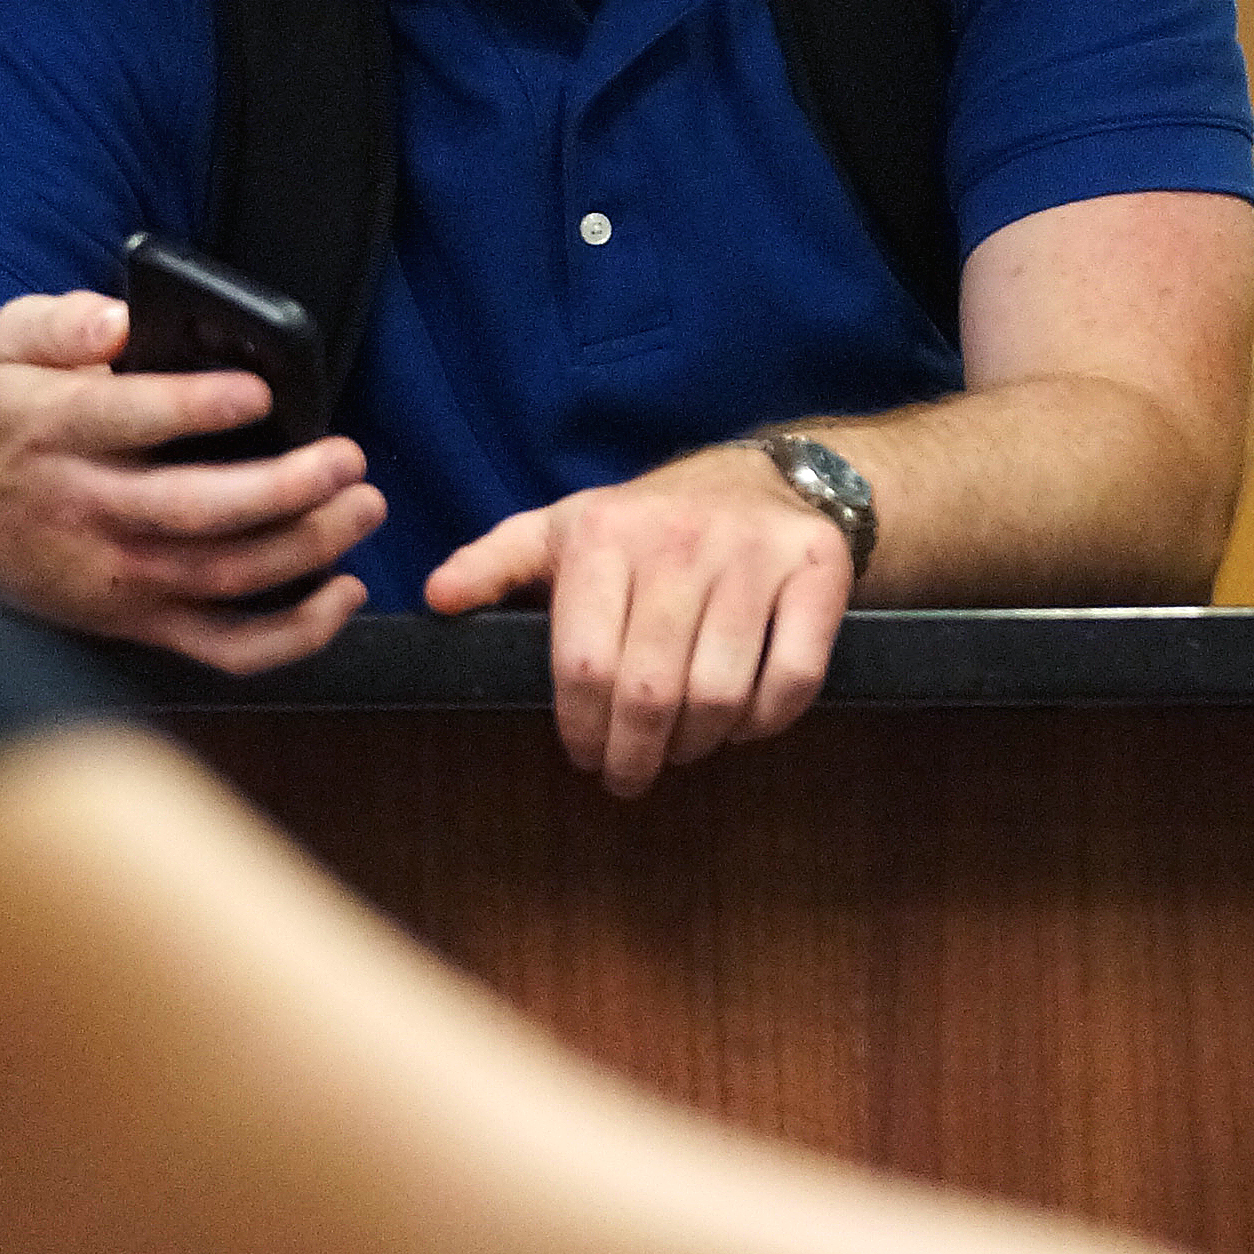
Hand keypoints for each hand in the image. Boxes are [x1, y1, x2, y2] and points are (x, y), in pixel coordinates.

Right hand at [0, 291, 387, 673]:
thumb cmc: (7, 423)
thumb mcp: (9, 351)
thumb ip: (61, 323)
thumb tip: (118, 322)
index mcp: (54, 432)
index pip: (127, 420)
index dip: (195, 408)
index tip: (258, 390)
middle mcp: (88, 509)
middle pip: (194, 510)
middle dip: (283, 488)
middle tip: (346, 458)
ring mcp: (119, 578)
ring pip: (222, 577)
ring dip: (306, 548)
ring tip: (362, 506)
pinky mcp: (142, 624)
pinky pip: (227, 648)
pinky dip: (295, 635)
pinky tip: (344, 593)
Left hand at [426, 444, 854, 795]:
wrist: (765, 477)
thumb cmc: (650, 521)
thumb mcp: (564, 528)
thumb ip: (495, 563)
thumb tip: (436, 600)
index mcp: (605, 533)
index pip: (582, 664)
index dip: (580, 729)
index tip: (584, 758)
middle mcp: (678, 539)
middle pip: (649, 690)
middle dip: (634, 754)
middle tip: (629, 776)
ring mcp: (753, 554)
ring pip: (720, 693)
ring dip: (697, 744)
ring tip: (683, 749)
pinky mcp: (817, 569)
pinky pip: (794, 676)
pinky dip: (766, 721)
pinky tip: (742, 725)